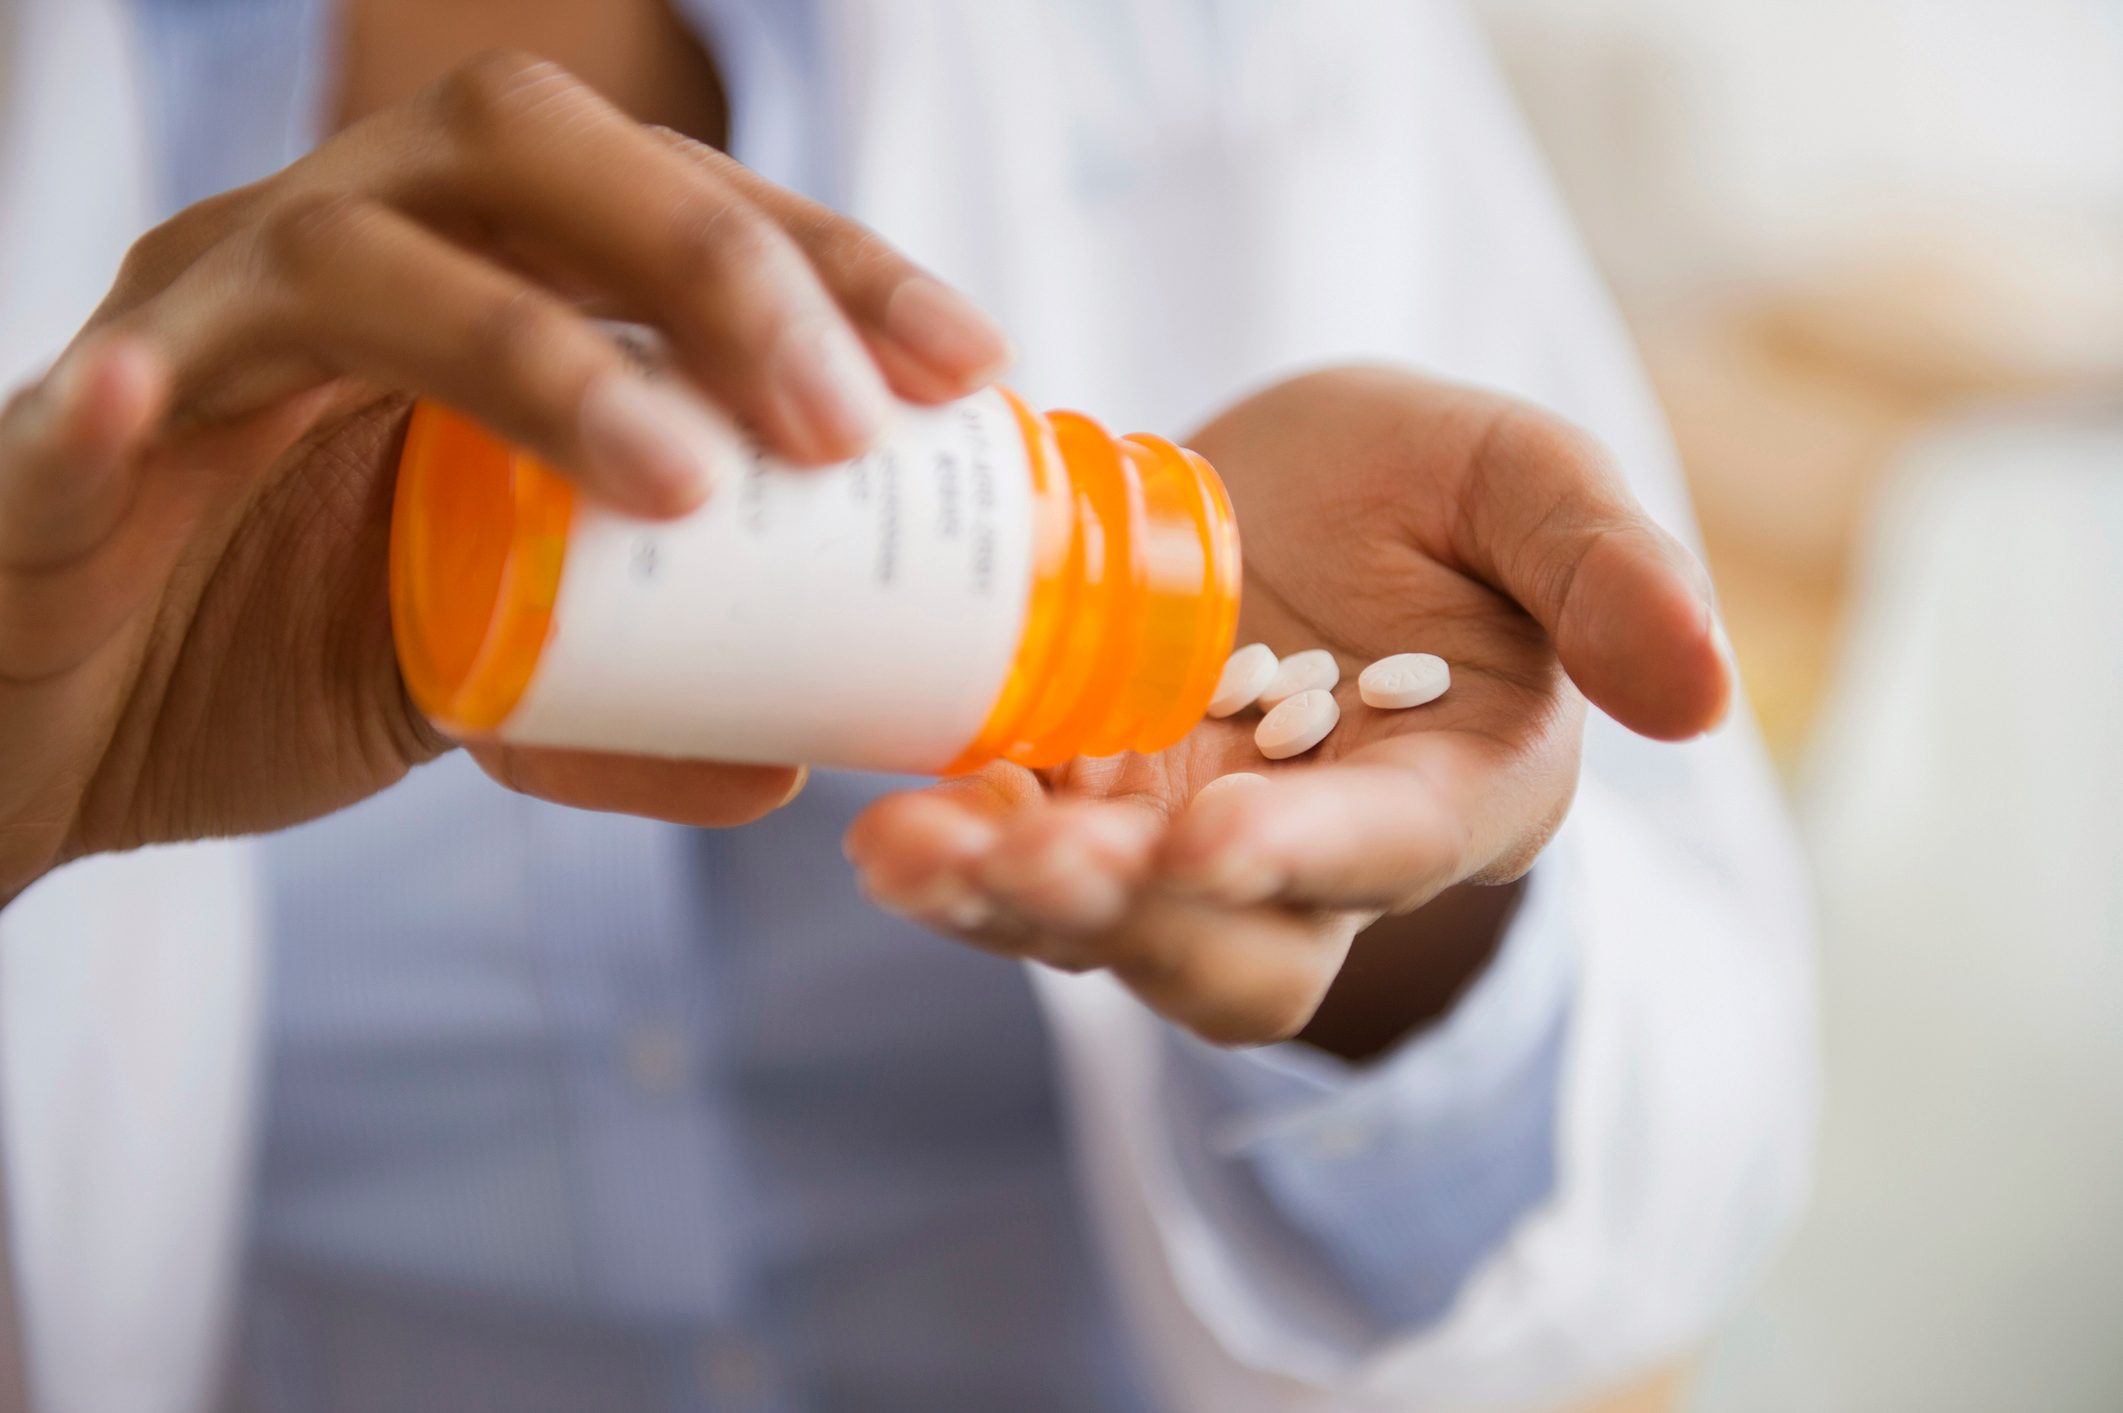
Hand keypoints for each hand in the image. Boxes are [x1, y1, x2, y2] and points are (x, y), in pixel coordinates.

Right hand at [0, 52, 1011, 903]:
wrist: (48, 731)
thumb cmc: (270, 652)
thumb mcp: (484, 683)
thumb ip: (628, 708)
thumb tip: (793, 764)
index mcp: (453, 279)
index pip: (657, 205)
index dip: (823, 259)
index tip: (967, 362)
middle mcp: (329, 260)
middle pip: (522, 156)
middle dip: (715, 265)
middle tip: (846, 421)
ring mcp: (188, 337)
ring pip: (348, 264)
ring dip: (527, 353)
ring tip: (678, 482)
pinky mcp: (50, 465)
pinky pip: (78, 418)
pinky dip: (115, 420)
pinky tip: (157, 414)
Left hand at [845, 366, 1730, 1045]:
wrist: (1279, 495)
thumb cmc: (1423, 493)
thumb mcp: (1521, 483)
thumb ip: (1607, 569)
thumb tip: (1707, 695)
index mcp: (1450, 790)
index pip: (1385, 852)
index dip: (1304, 856)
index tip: (1216, 837)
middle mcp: (1312, 859)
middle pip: (1227, 949)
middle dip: (1126, 916)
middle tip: (1030, 855)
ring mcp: (1179, 847)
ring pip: (1102, 933)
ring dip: (1007, 904)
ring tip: (912, 848)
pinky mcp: (1077, 816)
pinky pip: (1012, 865)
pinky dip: (952, 852)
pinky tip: (890, 813)